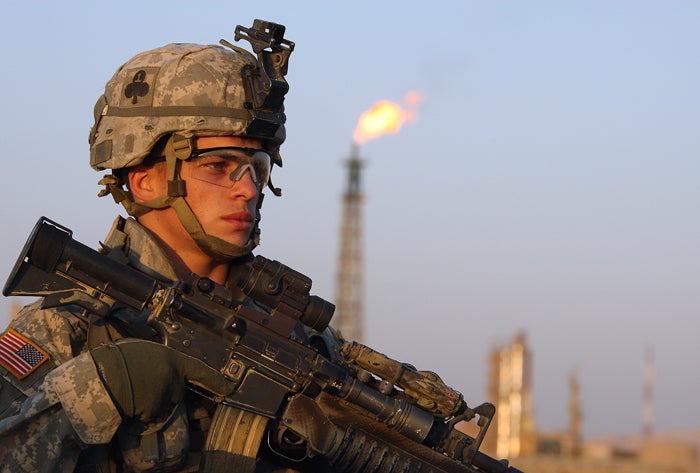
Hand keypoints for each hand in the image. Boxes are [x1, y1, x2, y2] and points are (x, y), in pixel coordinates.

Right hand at [91, 339, 233, 423]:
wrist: (102, 375)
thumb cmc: (116, 359)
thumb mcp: (143, 350)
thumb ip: (158, 360)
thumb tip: (160, 368)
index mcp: (173, 358)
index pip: (201, 370)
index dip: (216, 380)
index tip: (229, 387)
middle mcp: (175, 377)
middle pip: (176, 392)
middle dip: (161, 392)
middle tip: (139, 385)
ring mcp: (167, 394)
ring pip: (162, 406)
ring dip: (149, 403)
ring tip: (129, 391)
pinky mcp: (157, 410)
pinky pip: (150, 417)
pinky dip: (140, 415)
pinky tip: (128, 403)